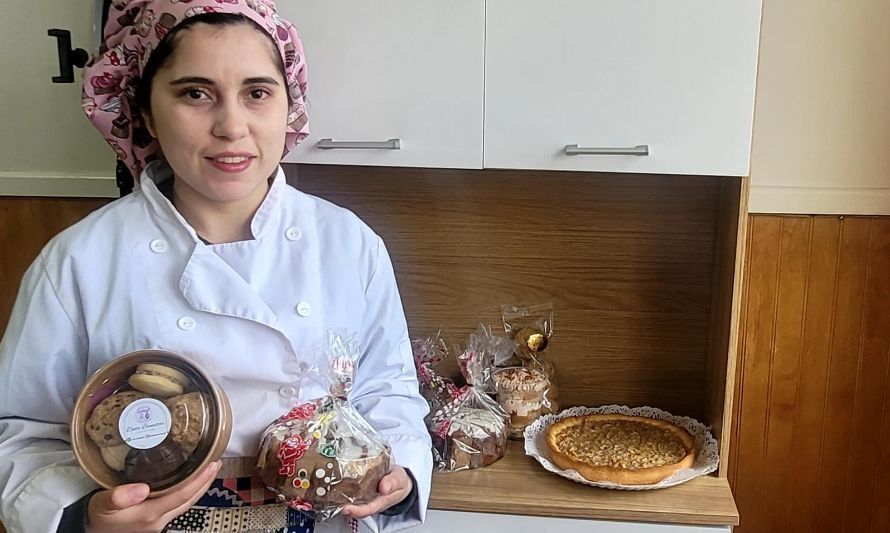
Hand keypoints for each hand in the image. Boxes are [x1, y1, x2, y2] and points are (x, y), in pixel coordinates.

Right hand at [86, 461, 219, 532]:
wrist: (89, 528)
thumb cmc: (97, 516)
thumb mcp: (103, 505)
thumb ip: (119, 497)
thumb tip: (142, 488)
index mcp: (150, 514)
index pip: (183, 496)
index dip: (200, 480)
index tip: (212, 465)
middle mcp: (159, 519)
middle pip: (190, 500)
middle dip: (205, 481)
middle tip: (216, 462)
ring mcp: (158, 521)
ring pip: (185, 503)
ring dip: (199, 486)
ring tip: (208, 469)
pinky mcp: (154, 518)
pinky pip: (177, 503)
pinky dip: (187, 490)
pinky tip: (189, 480)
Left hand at [341, 465, 411, 518]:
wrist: (398, 479)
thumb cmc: (398, 480)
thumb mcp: (399, 478)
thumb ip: (393, 482)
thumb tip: (384, 487)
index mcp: (381, 501)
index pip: (368, 509)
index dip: (357, 511)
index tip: (347, 509)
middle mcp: (370, 502)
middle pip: (357, 508)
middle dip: (346, 508)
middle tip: (335, 504)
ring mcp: (365, 497)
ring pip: (352, 501)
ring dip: (342, 500)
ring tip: (331, 495)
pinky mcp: (360, 490)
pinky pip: (351, 492)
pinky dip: (343, 490)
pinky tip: (336, 485)